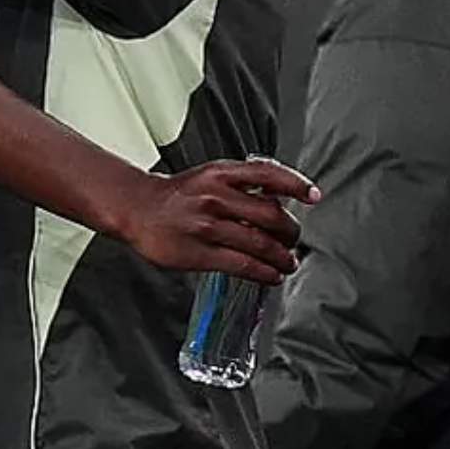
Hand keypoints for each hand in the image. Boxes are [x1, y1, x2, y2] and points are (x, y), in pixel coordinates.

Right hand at [118, 157, 318, 284]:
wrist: (136, 208)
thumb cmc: (177, 195)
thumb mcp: (209, 175)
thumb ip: (242, 183)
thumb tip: (281, 200)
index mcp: (220, 173)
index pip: (268, 174)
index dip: (296, 185)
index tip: (313, 196)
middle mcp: (215, 197)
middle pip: (272, 217)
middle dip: (291, 232)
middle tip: (293, 240)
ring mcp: (207, 226)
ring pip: (262, 245)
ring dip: (284, 258)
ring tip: (288, 262)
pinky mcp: (200, 253)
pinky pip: (244, 266)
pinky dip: (265, 273)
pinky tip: (271, 275)